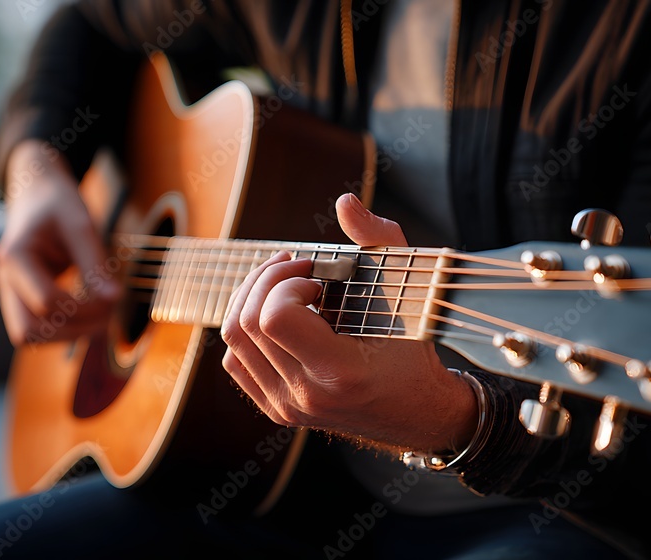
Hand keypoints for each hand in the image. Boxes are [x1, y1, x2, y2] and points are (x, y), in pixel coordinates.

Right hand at [0, 141, 120, 345]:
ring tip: (103, 318)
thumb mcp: (81, 224)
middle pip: (29, 329)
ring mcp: (10, 290)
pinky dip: (64, 331)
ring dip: (68, 335)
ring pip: (30, 336)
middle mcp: (5, 278)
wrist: (38, 193)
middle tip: (108, 316)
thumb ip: (95, 263)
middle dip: (72, 330)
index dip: (85, 308)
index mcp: (14, 256)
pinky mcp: (21, 298)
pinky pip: (38, 329)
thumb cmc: (58, 203)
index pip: (46, 302)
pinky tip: (92, 318)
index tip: (114, 298)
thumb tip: (115, 299)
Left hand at [220, 193, 477, 453]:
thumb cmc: (414, 348)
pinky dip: (247, 328)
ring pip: (233, 340)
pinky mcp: (276, 409)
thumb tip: (345, 202)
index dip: (287, 283)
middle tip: (299, 269)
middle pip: (247, 323)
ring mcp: (287, 407)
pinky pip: (235, 359)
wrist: (417, 412)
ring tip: (286, 284)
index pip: (275, 318)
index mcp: (341, 372)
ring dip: (253, 298)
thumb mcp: (407, 291)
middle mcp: (306, 396)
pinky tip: (278, 315)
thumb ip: (379, 241)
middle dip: (268, 280)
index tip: (317, 277)